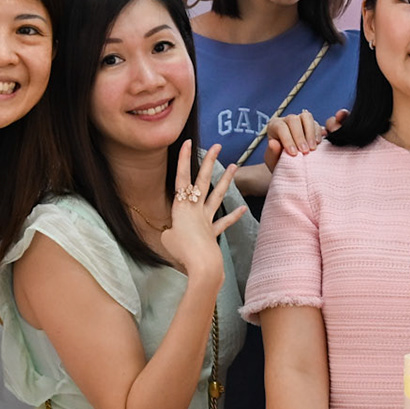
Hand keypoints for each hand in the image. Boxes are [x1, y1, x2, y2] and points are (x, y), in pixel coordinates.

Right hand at [158, 141, 246, 275]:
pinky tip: (242, 208)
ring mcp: (206, 220)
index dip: (183, 160)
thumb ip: (172, 231)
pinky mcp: (213, 233)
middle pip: (202, 181)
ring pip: (217, 195)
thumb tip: (179, 233)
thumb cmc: (181, 251)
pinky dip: (234, 216)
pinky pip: (224, 222)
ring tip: (234, 166)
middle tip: (217, 146)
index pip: (181, 179)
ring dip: (225, 180)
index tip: (187, 144)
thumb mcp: (167, 239)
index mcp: (180, 207)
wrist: (200, 265)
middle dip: (209, 162)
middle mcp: (195, 209)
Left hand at [264, 108, 347, 169]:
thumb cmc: (279, 161)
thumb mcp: (273, 160)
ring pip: (306, 117)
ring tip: (312, 148)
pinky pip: (316, 123)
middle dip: (300, 136)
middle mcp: (286, 120)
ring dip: (311, 133)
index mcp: (274, 126)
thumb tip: (273, 143)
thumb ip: (272, 152)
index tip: (294, 153)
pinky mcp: (311, 125)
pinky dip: (318, 133)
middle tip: (305, 151)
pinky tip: (318, 143)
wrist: (290, 165)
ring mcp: (300, 120)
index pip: (280, 127)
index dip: (287, 139)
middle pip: (293, 119)